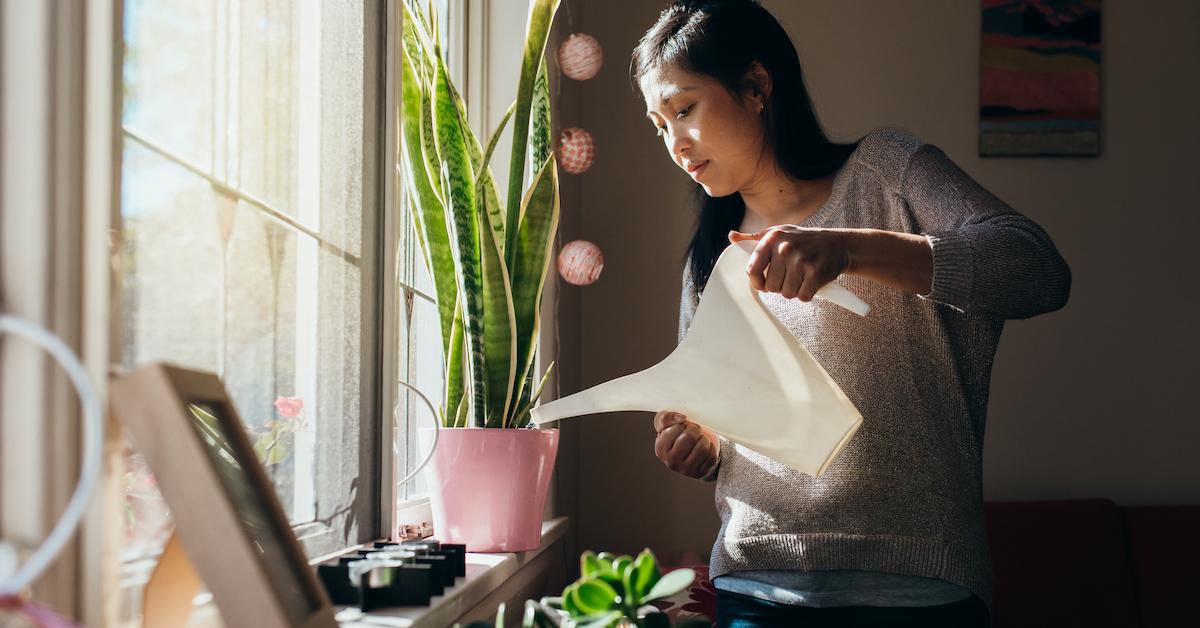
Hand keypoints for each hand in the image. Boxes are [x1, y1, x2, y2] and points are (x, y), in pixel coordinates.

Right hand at [653, 411, 719, 478]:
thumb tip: (681, 418)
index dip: (684, 423)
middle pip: (690, 437)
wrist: (689, 451)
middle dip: (695, 429)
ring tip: (700, 438)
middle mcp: (671, 461)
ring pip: (702, 447)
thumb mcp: (666, 424)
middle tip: (695, 430)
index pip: (677, 428)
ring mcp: (686, 469)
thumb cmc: (677, 435)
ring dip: (704, 439)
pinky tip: (705, 448)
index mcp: (661, 448)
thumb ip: (666, 417)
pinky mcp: (699, 472)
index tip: (684, 425)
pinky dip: (711, 449)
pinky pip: (711, 457)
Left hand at [729, 226, 850, 300]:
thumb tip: (732, 237)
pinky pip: (803, 297)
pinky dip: (807, 294)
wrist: (838, 244)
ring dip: (794, 290)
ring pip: (786, 294)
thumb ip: (754, 238)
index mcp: (772, 238)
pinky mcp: (816, 273)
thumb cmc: (804, 240)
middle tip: (791, 275)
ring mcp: (801, 261)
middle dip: (780, 286)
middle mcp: (785, 248)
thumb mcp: (779, 233)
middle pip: (770, 287)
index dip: (757, 282)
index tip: (763, 283)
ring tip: (801, 277)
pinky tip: (811, 281)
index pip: (752, 270)